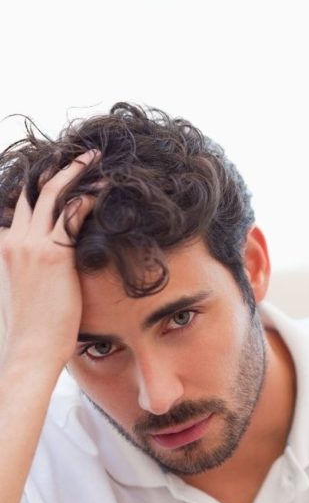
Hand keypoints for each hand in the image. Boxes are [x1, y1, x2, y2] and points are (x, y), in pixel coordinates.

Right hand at [0, 150, 99, 372]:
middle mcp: (13, 239)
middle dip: (58, 169)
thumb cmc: (37, 323)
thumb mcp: (28, 287)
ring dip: (75, 173)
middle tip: (83, 156)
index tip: (61, 170)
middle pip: (33, 191)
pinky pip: (71, 215)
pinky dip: (88, 197)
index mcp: (5, 245)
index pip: (20, 204)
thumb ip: (34, 266)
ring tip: (95, 160)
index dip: (39, 184)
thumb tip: (53, 262)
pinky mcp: (52, 255)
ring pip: (51, 195)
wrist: (33, 347)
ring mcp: (31, 245)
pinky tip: (105, 189)